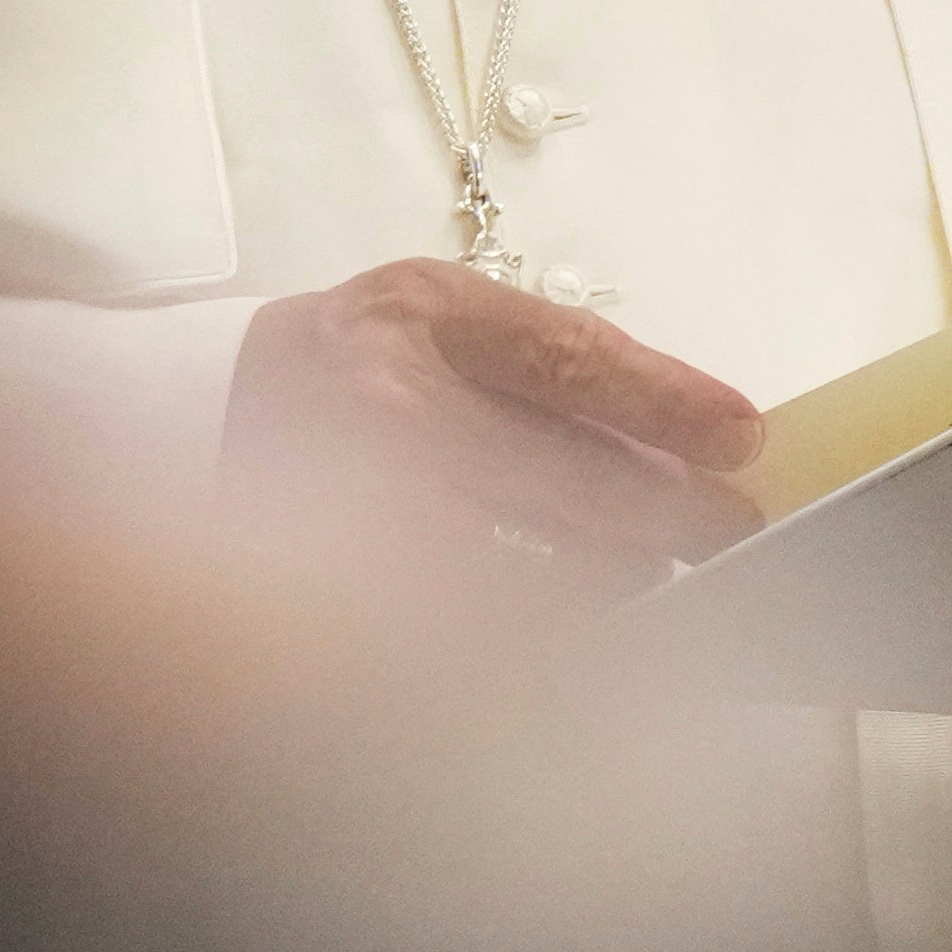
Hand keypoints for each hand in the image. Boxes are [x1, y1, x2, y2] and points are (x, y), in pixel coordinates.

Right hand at [226, 260, 765, 583]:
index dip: (665, 399)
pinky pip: (458, 627)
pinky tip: (577, 638)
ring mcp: (349, 503)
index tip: (745, 436)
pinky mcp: (330, 589)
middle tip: (733, 533)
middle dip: (664, 510)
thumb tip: (688, 444)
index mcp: (415, 314)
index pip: (565, 357)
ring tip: (660, 586)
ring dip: (608, 582)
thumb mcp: (437, 322)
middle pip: (557, 472)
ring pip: (516, 566)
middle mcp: (379, 401)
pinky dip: (531, 636)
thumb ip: (543, 367)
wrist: (205, 413)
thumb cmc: (353, 369)